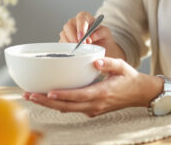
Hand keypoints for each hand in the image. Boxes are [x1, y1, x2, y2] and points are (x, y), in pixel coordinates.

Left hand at [23, 57, 161, 116]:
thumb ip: (109, 63)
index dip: (62, 95)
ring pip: (67, 109)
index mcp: (102, 93)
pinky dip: (58, 104)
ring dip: (49, 103)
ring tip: (32, 96)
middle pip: (66, 106)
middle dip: (46, 101)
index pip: (78, 96)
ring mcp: (93, 109)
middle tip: (29, 95)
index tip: (48, 91)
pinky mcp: (92, 109)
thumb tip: (96, 61)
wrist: (142, 94)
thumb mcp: (122, 66)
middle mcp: (95, 104)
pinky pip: (72, 108)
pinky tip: (47, 97)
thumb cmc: (131, 78)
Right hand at [59, 12, 123, 59]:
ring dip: (69, 43)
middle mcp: (75, 23)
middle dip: (74, 36)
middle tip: (81, 46)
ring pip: (63, 34)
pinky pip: (61, 43)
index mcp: (86, 18)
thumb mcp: (106, 34)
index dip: (80, 27)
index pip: (81, 17)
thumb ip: (101, 32)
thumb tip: (91, 37)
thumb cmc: (103, 38)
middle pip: (69, 26)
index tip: (82, 37)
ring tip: (78, 50)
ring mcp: (69, 32)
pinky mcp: (65, 41)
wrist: (102, 48)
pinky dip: (66, 48)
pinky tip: (73, 52)